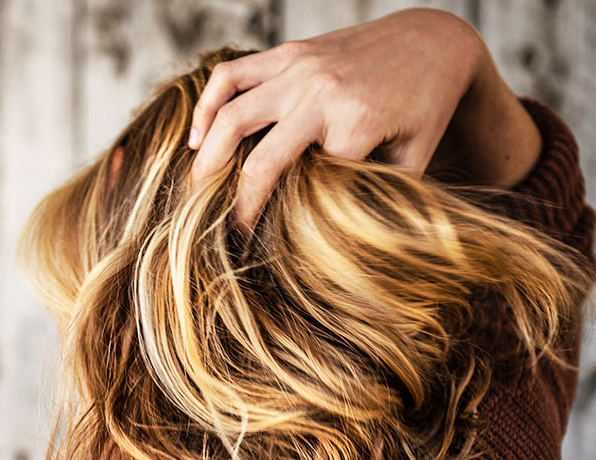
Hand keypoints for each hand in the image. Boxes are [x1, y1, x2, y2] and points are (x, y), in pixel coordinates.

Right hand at [188, 8, 484, 231]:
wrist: (433, 41)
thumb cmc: (427, 108)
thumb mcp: (416, 160)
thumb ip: (378, 195)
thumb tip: (340, 237)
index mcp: (357, 123)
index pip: (305, 190)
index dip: (282, 223)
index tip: (265, 250)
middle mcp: (321, 92)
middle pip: (258, 160)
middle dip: (234, 205)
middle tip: (217, 234)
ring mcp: (298, 67)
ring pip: (231, 114)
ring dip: (206, 158)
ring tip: (194, 190)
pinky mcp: (287, 53)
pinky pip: (231, 75)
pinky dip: (206, 105)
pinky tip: (196, 135)